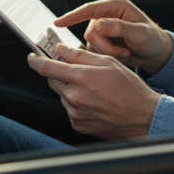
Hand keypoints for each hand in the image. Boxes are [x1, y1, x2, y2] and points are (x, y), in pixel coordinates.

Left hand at [27, 44, 161, 139]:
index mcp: (83, 77)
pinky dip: (77, 104)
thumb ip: (82, 56)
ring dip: (70, 89)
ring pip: (62, 95)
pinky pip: (69, 109)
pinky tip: (94, 102)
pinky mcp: (78, 124)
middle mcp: (75, 96)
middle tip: (78, 73)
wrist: (141, 117)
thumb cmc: (129, 89)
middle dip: (60, 74)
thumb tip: (62, 49)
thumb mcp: (109, 63)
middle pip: (53, 80)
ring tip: (94, 90)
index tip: (31, 57)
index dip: (36, 60)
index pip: (48, 67)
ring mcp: (75, 112)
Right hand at [54, 0, 172, 75]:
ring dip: (106, 52)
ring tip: (124, 54)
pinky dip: (106, 56)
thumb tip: (100, 24)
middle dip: (104, 46)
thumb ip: (121, 28)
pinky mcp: (102, 40)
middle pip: (90, 31)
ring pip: (91, 43)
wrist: (156, 53)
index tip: (58, 22)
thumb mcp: (141, 34)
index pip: (89, 9)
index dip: (72, 16)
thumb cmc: (153, 40)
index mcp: (116, 5)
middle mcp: (107, 14)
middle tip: (122, 53)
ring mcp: (104, 27)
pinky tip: (121, 56)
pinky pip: (94, 50)